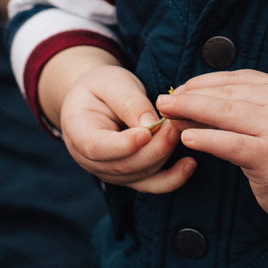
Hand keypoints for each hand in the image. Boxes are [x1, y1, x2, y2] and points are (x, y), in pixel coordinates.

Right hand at [58, 62, 194, 193]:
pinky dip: (173, 178)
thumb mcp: (112, 82)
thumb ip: (128, 101)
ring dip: (164, 156)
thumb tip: (150, 124)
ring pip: (141, 176)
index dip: (122, 145)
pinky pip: (152, 185)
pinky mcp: (130, 176)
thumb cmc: (102, 86)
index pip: (97, 148)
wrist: (97, 98)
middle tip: (174, 126)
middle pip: (123, 166)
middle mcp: (90, 160)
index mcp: (77, 132)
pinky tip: (190, 164)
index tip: (146, 132)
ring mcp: (110, 172)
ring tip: (180, 131)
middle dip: (153, 148)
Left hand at [158, 71, 267, 221]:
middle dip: (190, 95)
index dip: (203, 83)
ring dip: (190, 111)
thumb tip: (196, 99)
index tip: (180, 89)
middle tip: (163, 99)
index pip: (235, 79)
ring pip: (224, 114)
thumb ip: (246, 107)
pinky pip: (230, 144)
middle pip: (226, 94)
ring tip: (167, 114)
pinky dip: (206, 139)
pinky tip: (187, 138)